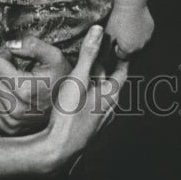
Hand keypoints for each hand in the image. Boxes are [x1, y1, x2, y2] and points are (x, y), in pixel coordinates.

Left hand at [0, 36, 70, 134]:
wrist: (72, 108)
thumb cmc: (62, 80)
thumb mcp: (54, 56)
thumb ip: (32, 45)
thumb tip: (10, 45)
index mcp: (25, 89)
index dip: (5, 53)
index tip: (14, 55)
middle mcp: (16, 108)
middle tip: (13, 65)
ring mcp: (11, 120)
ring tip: (12, 79)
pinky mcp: (7, 128)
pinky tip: (6, 92)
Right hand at [44, 25, 127, 171]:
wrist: (58, 148)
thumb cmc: (69, 115)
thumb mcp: (78, 79)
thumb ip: (88, 54)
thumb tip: (98, 30)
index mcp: (111, 94)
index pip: (122, 70)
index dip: (121, 55)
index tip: (118, 42)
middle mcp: (109, 107)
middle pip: (110, 81)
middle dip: (105, 66)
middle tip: (99, 50)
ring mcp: (99, 118)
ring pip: (100, 93)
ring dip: (95, 80)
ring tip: (86, 67)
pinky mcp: (89, 125)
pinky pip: (92, 103)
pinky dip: (88, 92)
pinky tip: (77, 91)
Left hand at [104, 4, 154, 59]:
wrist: (131, 4)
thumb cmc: (118, 18)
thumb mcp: (109, 33)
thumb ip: (106, 48)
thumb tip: (102, 57)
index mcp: (128, 49)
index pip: (121, 56)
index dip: (117, 48)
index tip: (115, 38)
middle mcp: (140, 47)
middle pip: (131, 50)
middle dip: (126, 44)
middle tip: (121, 32)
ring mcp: (147, 38)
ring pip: (139, 43)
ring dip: (134, 39)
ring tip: (128, 26)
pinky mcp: (151, 30)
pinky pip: (145, 35)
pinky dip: (140, 32)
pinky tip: (134, 23)